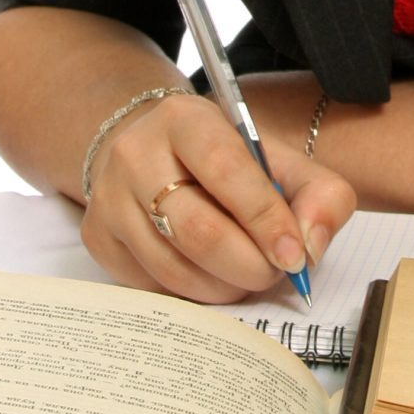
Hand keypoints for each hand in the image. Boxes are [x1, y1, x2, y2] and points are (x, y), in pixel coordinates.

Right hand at [80, 85, 355, 303]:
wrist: (149, 149)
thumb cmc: (222, 159)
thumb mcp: (274, 157)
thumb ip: (316, 192)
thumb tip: (312, 246)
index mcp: (184, 119)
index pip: (227, 170)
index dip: (266, 219)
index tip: (295, 256)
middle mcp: (136, 154)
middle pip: (198, 231)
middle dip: (249, 265)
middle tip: (275, 273)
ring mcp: (109, 198)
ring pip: (174, 269)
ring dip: (224, 287)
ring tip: (247, 274)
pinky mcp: (97, 239)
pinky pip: (152, 287)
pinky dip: (193, 294)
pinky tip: (210, 274)